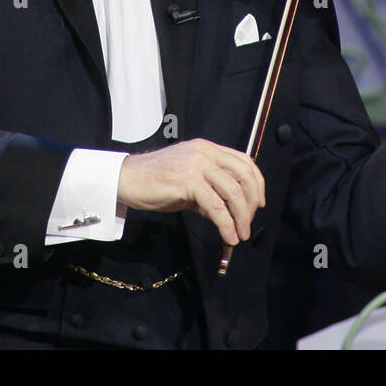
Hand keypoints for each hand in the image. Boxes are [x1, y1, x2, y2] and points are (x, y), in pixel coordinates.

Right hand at [117, 138, 265, 246]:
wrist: (127, 179)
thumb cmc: (155, 181)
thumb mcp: (189, 183)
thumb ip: (210, 193)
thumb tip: (229, 214)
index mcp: (207, 148)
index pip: (243, 161)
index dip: (256, 183)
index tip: (258, 203)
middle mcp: (205, 152)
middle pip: (244, 175)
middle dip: (251, 203)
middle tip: (248, 223)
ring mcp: (197, 165)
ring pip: (233, 192)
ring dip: (241, 217)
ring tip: (241, 235)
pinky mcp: (189, 181)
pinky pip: (216, 206)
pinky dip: (226, 224)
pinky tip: (228, 236)